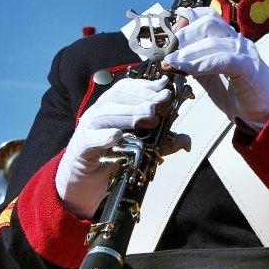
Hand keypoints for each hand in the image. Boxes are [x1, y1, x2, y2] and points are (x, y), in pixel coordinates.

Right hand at [56, 76, 172, 217]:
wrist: (83, 183)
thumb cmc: (113, 158)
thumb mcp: (142, 149)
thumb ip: (162, 143)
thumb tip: (187, 141)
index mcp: (110, 108)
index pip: (125, 89)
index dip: (144, 86)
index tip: (164, 86)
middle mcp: (97, 115)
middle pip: (116, 98)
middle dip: (141, 98)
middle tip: (162, 104)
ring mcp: (87, 131)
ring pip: (104, 115)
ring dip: (129, 114)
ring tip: (150, 118)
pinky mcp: (81, 150)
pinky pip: (90, 140)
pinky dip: (103, 136)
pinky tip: (117, 135)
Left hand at [163, 7, 268, 131]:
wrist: (265, 111)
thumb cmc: (239, 93)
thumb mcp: (210, 76)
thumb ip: (194, 64)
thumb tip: (170, 58)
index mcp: (228, 39)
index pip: (208, 16)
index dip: (187, 19)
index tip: (170, 31)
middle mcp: (237, 41)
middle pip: (208, 23)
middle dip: (183, 36)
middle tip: (166, 52)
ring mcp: (244, 52)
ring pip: (213, 41)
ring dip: (187, 52)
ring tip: (170, 63)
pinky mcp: (249, 68)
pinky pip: (225, 60)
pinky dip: (203, 63)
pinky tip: (187, 70)